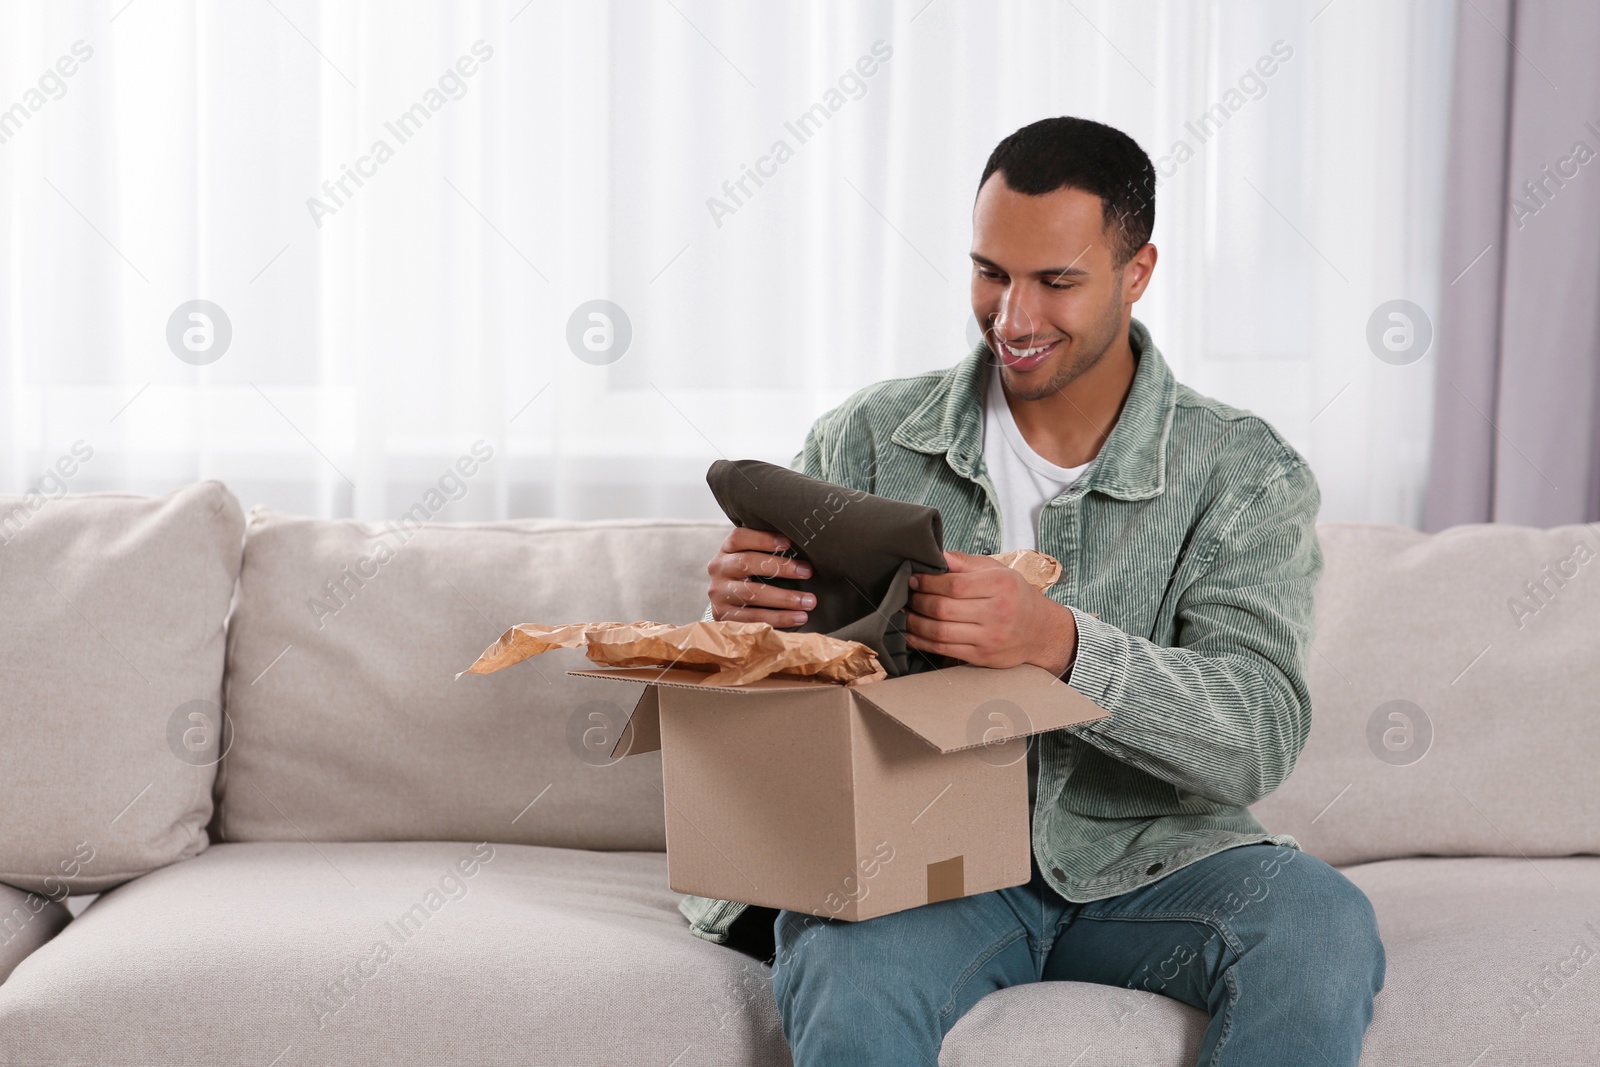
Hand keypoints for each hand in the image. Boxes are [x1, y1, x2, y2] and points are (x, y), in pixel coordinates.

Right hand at [706, 527, 816, 626]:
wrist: (723, 604)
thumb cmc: (747, 576)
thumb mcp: (749, 558)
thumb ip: (767, 552)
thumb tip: (802, 550)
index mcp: (726, 550)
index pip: (739, 538)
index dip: (763, 539)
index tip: (788, 542)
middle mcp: (718, 569)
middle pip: (747, 563)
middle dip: (780, 567)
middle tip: (807, 572)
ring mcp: (719, 594)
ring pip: (752, 594)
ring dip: (785, 598)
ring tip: (808, 601)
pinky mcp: (723, 616)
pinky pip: (754, 618)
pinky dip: (779, 618)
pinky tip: (798, 618)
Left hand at [905, 549, 1078, 674]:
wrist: (1040, 631)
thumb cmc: (1015, 596)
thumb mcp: (998, 571)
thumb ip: (966, 562)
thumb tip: (937, 554)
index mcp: (1000, 586)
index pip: (953, 585)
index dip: (928, 582)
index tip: (915, 579)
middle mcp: (997, 613)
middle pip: (943, 609)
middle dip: (918, 601)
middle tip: (907, 595)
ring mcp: (989, 638)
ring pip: (939, 631)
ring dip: (915, 622)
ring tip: (905, 612)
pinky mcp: (981, 657)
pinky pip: (943, 649)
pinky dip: (922, 641)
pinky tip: (911, 632)